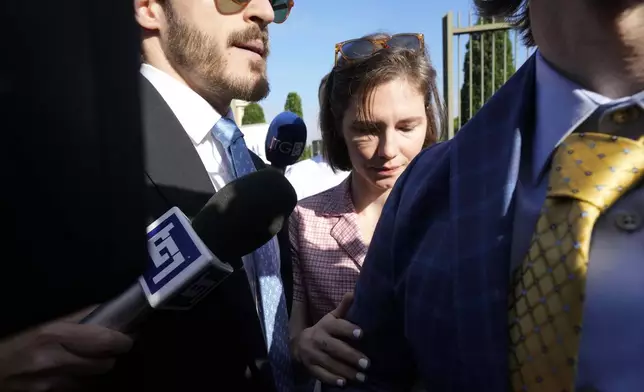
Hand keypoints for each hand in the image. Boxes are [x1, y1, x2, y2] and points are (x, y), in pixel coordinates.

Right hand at [0, 307, 132, 391]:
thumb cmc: (14, 342)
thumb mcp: (42, 324)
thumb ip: (76, 318)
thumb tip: (106, 310)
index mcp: (54, 335)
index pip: (105, 341)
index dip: (123, 339)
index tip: (128, 335)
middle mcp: (55, 362)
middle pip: (105, 363)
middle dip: (111, 355)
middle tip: (111, 346)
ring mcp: (52, 384)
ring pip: (94, 378)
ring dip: (96, 368)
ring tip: (90, 357)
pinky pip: (78, 388)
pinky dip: (81, 379)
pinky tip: (73, 370)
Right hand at [291, 292, 368, 386]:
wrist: (299, 344)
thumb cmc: (324, 330)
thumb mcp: (331, 318)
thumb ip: (343, 308)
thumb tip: (354, 292)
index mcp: (325, 325)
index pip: (337, 326)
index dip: (349, 329)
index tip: (362, 334)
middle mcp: (318, 339)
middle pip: (335, 348)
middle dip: (351, 356)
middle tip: (367, 363)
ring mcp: (312, 354)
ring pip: (330, 363)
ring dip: (347, 371)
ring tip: (363, 377)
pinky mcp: (310, 367)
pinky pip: (321, 375)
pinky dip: (332, 379)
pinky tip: (344, 383)